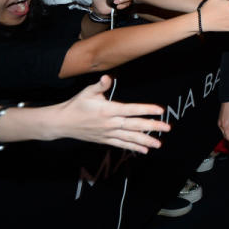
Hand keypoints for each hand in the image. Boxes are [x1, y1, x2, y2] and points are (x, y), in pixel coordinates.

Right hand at [48, 75, 169, 152]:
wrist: (61, 123)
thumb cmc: (76, 105)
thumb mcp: (87, 92)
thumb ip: (99, 85)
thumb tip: (107, 77)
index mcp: (108, 110)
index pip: (131, 109)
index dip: (146, 110)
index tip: (160, 110)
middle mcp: (110, 123)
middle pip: (135, 125)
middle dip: (152, 127)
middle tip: (167, 128)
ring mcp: (108, 133)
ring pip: (130, 138)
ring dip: (145, 141)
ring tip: (159, 144)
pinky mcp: (104, 140)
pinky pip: (121, 144)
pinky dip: (133, 147)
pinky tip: (144, 150)